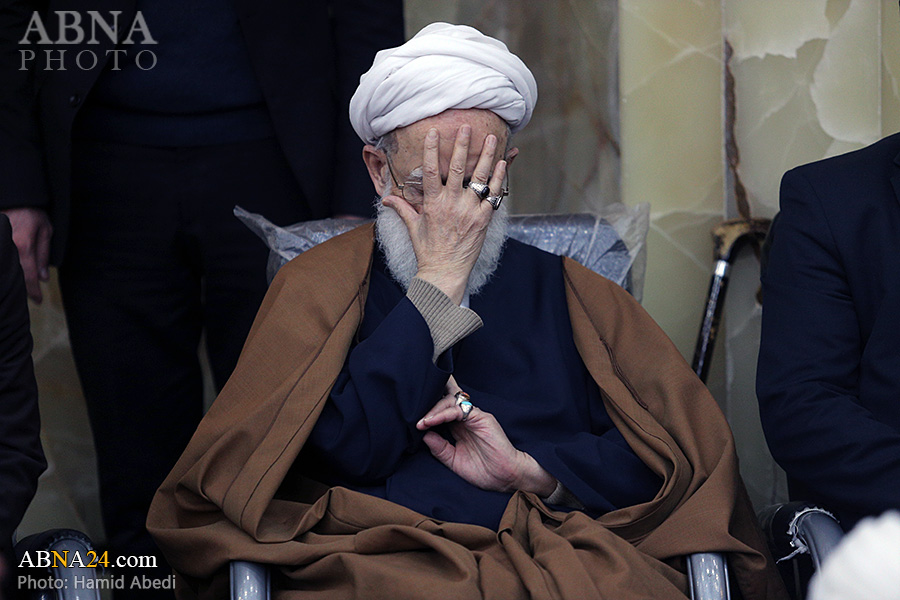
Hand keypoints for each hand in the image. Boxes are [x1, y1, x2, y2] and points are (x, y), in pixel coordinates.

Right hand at [2, 207, 51, 302]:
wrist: (15, 197)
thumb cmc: (32, 213)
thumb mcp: (46, 231)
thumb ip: (43, 255)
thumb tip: (43, 277)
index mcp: (24, 246)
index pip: (28, 275)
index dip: (32, 291)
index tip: (37, 300)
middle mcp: (7, 247)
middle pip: (12, 275)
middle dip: (20, 289)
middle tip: (27, 297)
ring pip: (3, 269)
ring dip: (10, 279)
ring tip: (17, 288)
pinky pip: (1, 258)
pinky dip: (5, 268)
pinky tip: (8, 273)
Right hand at [382, 126, 506, 303]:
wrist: (445, 272)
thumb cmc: (428, 251)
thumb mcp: (413, 228)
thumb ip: (402, 209)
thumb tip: (385, 200)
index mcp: (432, 204)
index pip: (429, 171)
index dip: (431, 149)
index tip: (433, 132)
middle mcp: (451, 204)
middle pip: (456, 168)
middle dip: (462, 146)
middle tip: (466, 127)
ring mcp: (469, 211)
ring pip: (479, 178)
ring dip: (487, 157)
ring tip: (492, 139)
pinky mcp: (483, 219)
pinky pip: (493, 195)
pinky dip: (498, 179)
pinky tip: (502, 163)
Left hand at [416, 379, 555, 495]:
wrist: (506, 479)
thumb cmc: (484, 472)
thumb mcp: (454, 461)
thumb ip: (439, 448)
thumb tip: (423, 434)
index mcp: (460, 428)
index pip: (442, 412)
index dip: (428, 412)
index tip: (413, 421)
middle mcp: (466, 420)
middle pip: (445, 401)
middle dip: (428, 405)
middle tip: (414, 417)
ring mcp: (474, 417)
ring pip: (450, 401)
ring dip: (433, 410)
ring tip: (421, 422)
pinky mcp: (481, 418)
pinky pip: (459, 409)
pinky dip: (442, 413)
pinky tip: (431, 422)